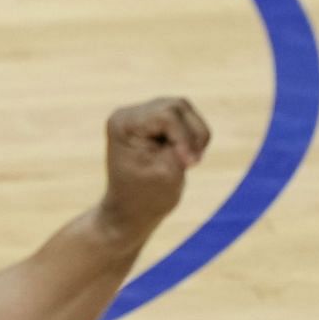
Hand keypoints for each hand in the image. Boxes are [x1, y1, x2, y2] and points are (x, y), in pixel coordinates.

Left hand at [96, 98, 210, 246]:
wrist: (130, 212)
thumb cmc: (146, 198)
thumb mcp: (168, 173)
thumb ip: (183, 147)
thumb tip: (195, 127)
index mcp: (124, 124)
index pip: (166, 116)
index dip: (185, 138)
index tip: (189, 165)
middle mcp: (129, 114)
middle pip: (177, 107)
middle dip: (192, 135)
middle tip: (192, 163)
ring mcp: (140, 115)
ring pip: (183, 109)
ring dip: (194, 135)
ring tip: (189, 160)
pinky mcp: (152, 122)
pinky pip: (182, 117)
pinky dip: (191, 136)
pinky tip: (184, 156)